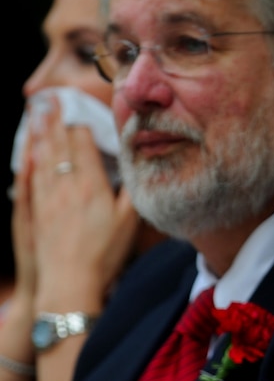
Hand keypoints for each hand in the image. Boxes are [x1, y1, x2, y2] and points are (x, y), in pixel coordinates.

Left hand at [25, 96, 138, 309]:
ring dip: (40, 133)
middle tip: (50, 98)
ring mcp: (47, 198)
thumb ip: (134, 191)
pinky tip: (28, 151)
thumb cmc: (105, 254)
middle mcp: (67, 186)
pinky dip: (29, 160)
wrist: (70, 282)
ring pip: (42, 157)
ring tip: (37, 114)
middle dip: (55, 119)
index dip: (81, 124)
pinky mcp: (36, 212)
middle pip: (59, 144)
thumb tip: (139, 166)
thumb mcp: (130, 222)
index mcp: (92, 186)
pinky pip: (30, 178)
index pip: (83, 145)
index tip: (78, 108)